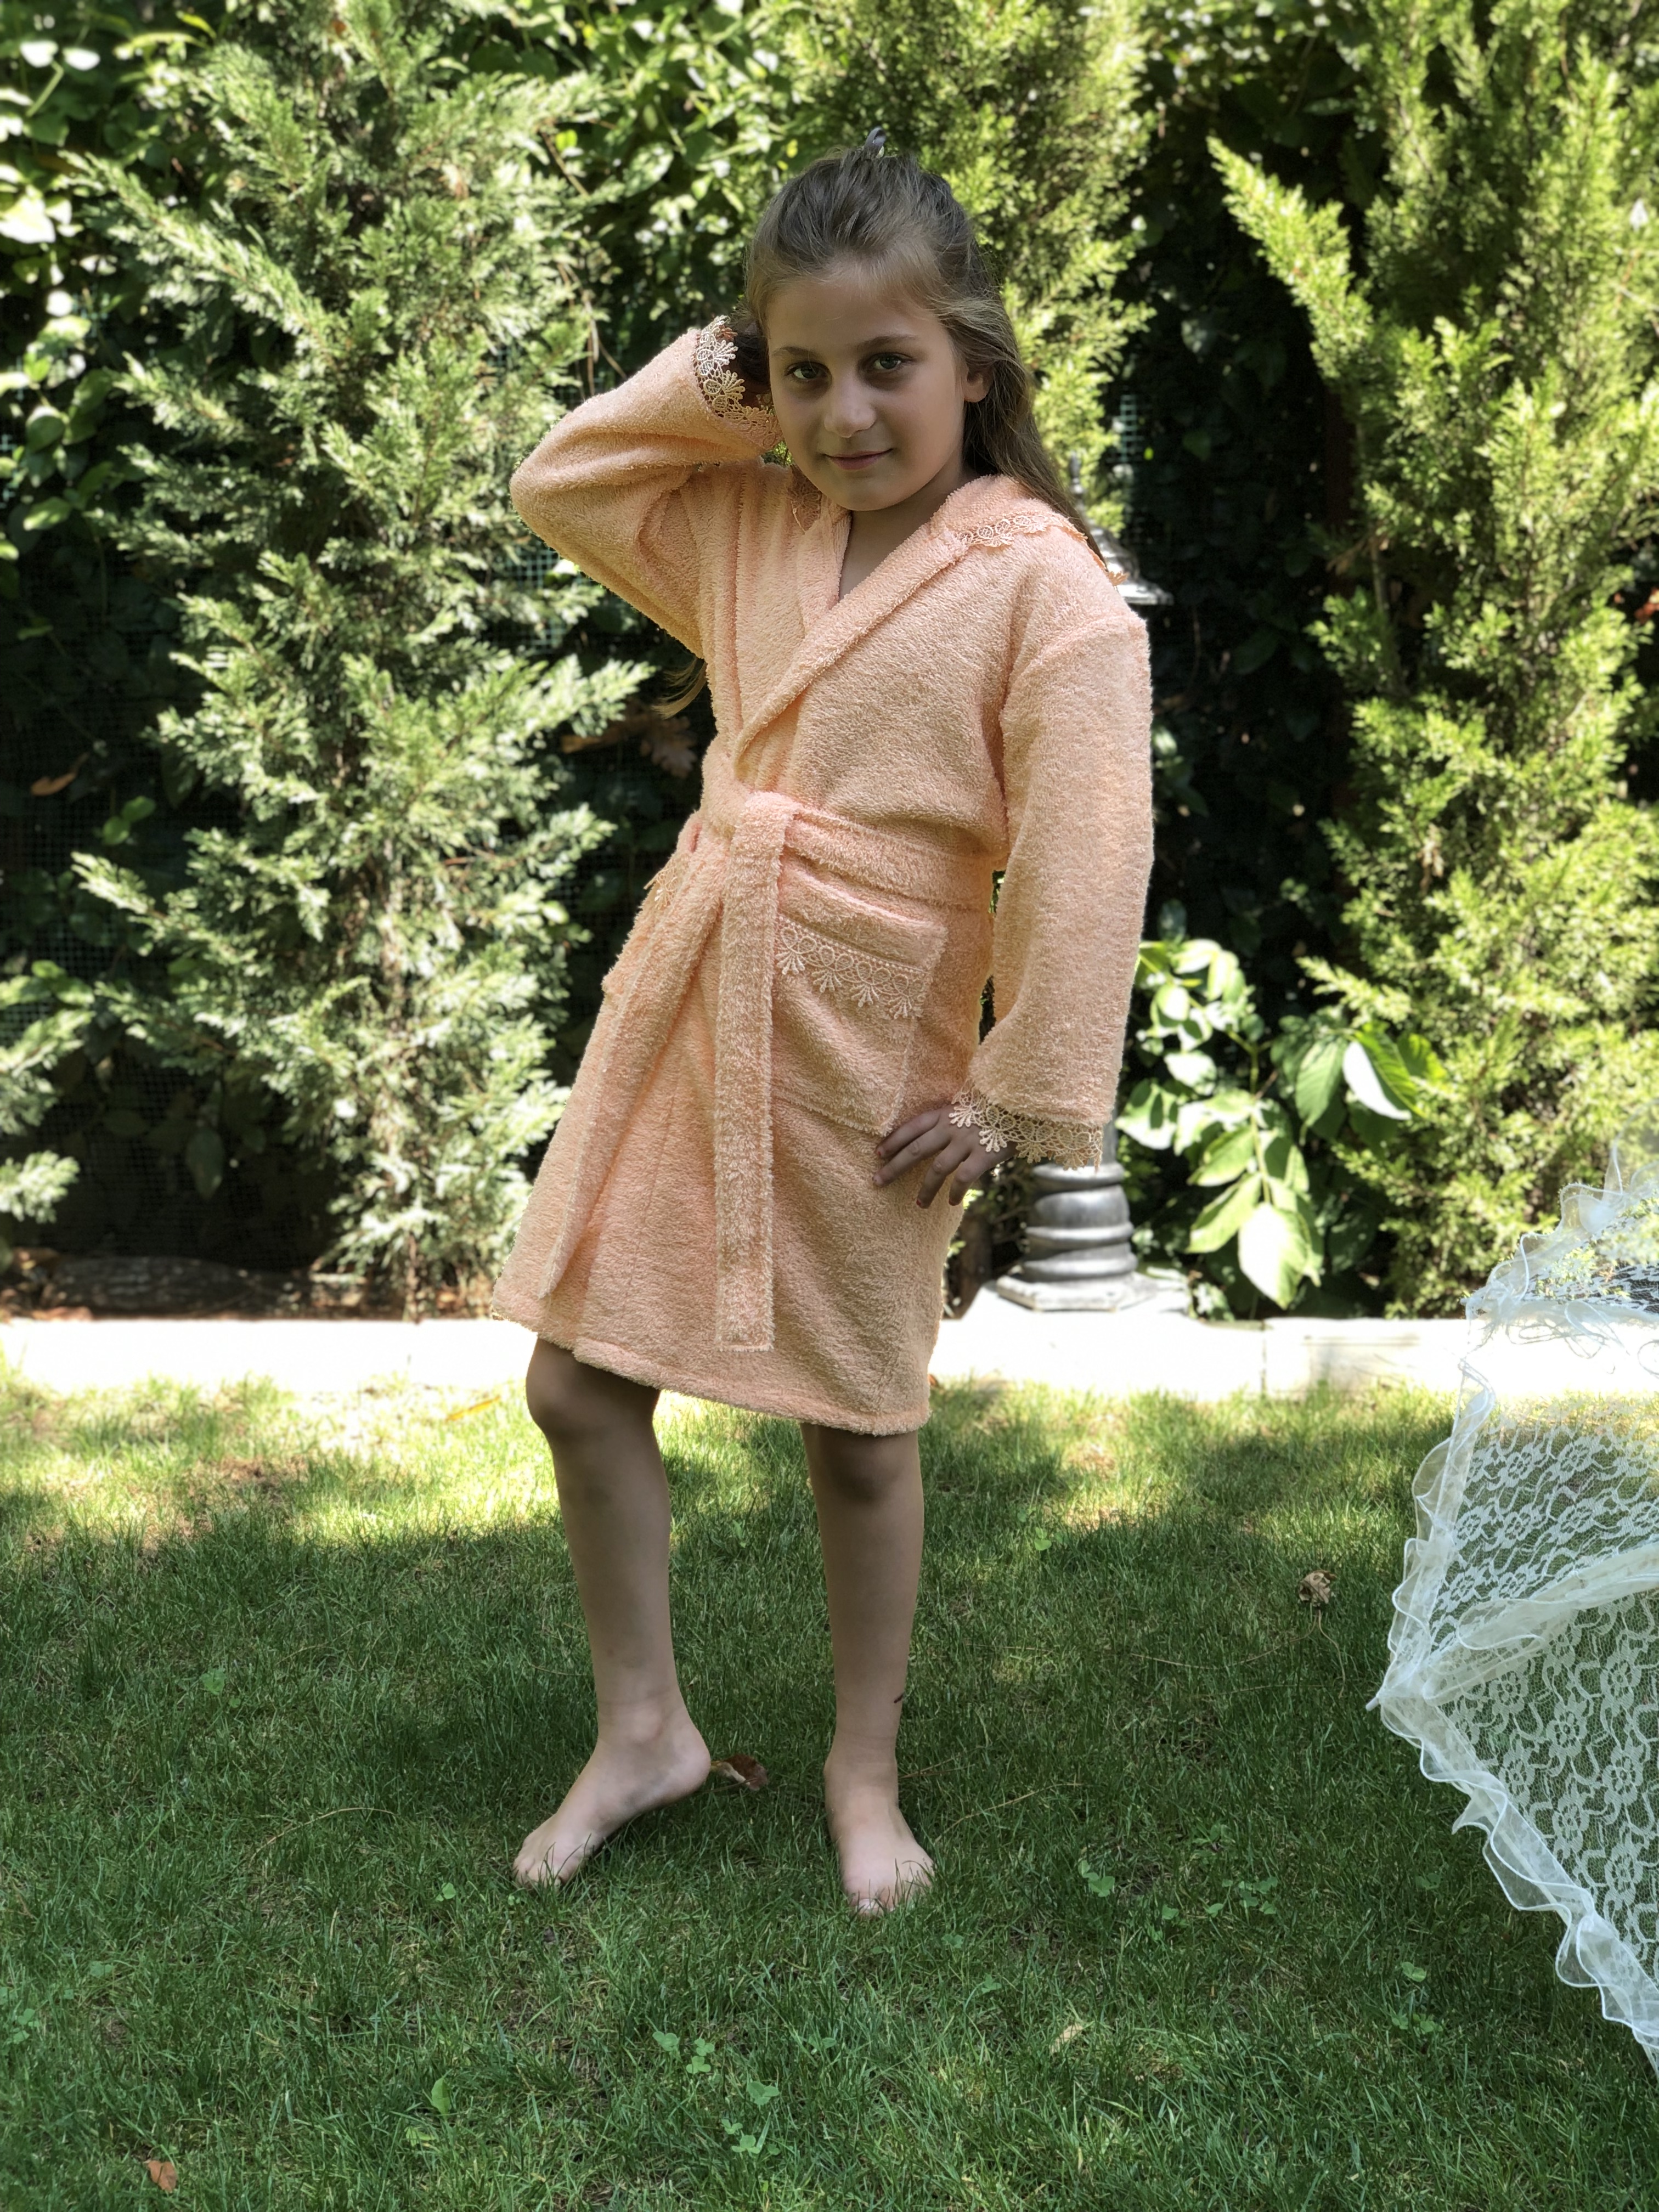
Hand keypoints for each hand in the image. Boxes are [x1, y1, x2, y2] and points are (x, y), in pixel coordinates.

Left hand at [874, 1105, 998, 1208]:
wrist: (1023, 1104)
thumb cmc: (997, 1108)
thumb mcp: (968, 1108)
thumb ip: (952, 1122)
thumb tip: (937, 1140)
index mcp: (945, 1113)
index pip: (912, 1127)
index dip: (893, 1140)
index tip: (878, 1152)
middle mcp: (951, 1127)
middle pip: (916, 1150)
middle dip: (894, 1167)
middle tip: (878, 1181)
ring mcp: (967, 1141)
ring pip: (937, 1169)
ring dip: (926, 1189)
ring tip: (919, 1204)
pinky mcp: (984, 1155)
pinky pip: (963, 1178)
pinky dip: (956, 1192)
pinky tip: (953, 1202)